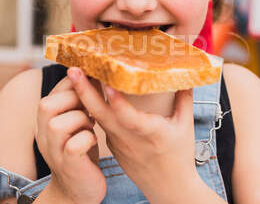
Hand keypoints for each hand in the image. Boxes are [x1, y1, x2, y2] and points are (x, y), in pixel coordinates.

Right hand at [35, 76, 105, 203]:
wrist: (76, 189)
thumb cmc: (79, 149)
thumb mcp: (75, 120)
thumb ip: (76, 100)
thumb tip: (90, 71)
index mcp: (45, 119)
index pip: (53, 90)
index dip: (74, 84)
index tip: (92, 86)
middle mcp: (42, 133)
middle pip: (46, 105)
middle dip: (75, 101)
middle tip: (90, 110)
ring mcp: (53, 150)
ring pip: (59, 125)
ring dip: (81, 121)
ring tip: (91, 126)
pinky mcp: (68, 165)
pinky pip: (74, 145)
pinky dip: (87, 139)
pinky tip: (92, 141)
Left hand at [67, 67, 200, 202]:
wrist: (168, 188)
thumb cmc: (179, 156)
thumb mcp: (185, 126)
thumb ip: (184, 99)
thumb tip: (186, 74)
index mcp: (150, 133)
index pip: (129, 118)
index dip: (118, 102)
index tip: (107, 84)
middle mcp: (129, 138)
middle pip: (102, 114)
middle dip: (85, 91)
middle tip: (73, 71)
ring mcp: (117, 143)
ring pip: (98, 117)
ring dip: (85, 97)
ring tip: (75, 74)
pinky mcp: (112, 145)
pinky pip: (102, 123)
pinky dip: (93, 108)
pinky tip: (86, 91)